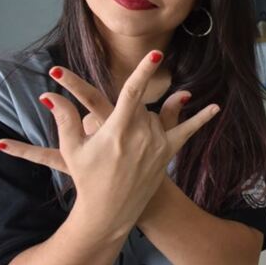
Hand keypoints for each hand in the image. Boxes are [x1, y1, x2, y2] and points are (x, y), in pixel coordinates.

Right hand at [0, 52, 218, 232]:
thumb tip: (50, 93)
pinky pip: (186, 132)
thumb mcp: (72, 149)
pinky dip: (201, 119)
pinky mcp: (167, 154)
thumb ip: (65, 118)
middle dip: (126, 110)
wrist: (110, 212)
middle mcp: (142, 135)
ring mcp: (157, 145)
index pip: (133, 92)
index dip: (144, 71)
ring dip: (141, 120)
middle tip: (112, 137)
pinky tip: (215, 107)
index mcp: (118, 130)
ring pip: (154, 116)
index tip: (156, 53)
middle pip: (140, 104)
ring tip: (123, 148)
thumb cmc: (87, 179)